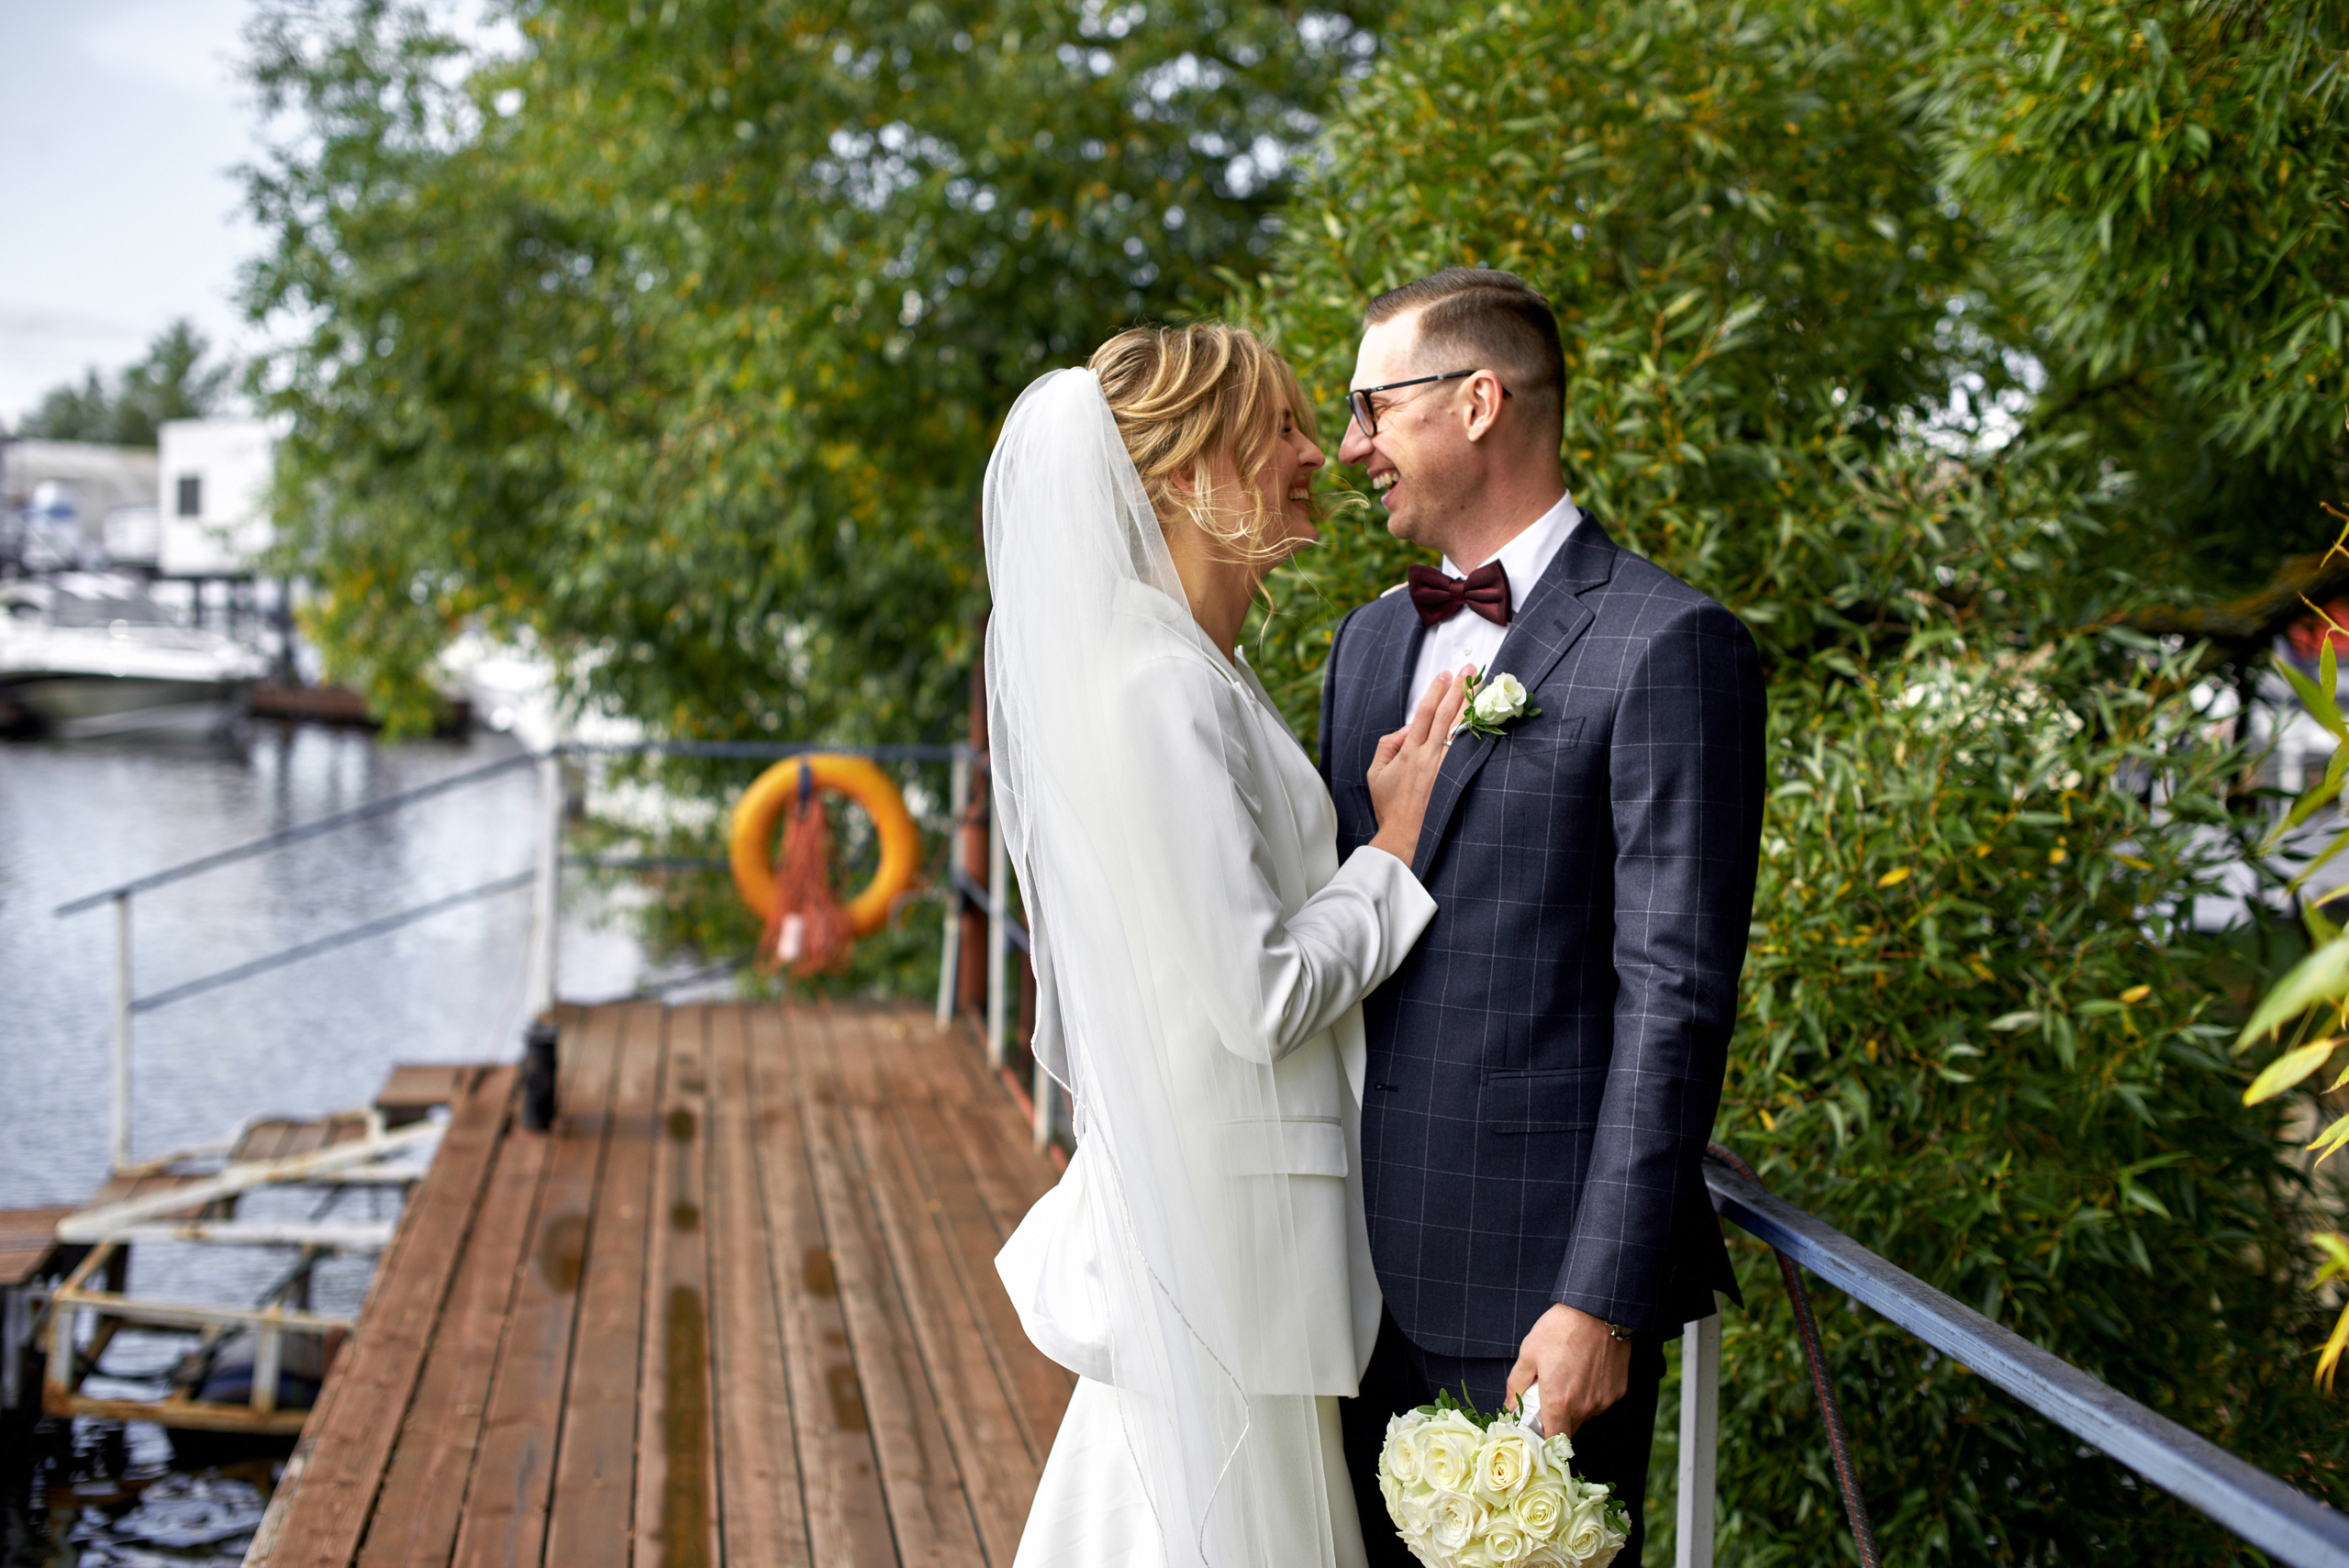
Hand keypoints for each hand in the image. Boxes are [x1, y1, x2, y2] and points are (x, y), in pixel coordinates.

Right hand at [1366, 664, 1472, 863]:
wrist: (1405, 836)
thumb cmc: (1390, 806)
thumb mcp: (1375, 773)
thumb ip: (1387, 746)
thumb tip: (1405, 729)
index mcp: (1409, 752)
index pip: (1425, 713)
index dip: (1435, 691)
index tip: (1444, 674)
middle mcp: (1429, 756)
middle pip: (1448, 714)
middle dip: (1459, 689)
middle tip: (1470, 669)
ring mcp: (1446, 769)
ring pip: (1463, 729)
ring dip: (1473, 705)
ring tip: (1483, 685)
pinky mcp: (1457, 780)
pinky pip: (1470, 751)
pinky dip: (1479, 733)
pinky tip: (1488, 719)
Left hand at [1506, 1303, 1629, 1439]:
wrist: (1597, 1311)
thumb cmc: (1560, 1330)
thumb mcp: (1529, 1353)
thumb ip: (1516, 1385)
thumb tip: (1510, 1405)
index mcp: (1559, 1402)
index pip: (1553, 1440)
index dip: (1545, 1440)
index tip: (1538, 1432)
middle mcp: (1584, 1407)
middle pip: (1570, 1428)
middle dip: (1558, 1418)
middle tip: (1550, 1394)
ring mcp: (1603, 1400)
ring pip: (1586, 1414)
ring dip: (1576, 1404)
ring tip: (1570, 1375)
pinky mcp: (1618, 1391)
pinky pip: (1600, 1401)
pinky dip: (1592, 1393)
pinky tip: (1587, 1371)